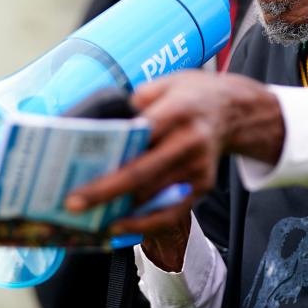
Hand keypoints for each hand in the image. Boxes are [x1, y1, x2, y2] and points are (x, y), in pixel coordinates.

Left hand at [64, 71, 284, 236]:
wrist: (235, 111)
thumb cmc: (192, 95)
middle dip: (104, 192)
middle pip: (142, 174)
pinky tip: (119, 225)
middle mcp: (190, 143)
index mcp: (178, 111)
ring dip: (118, 211)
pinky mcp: (201, 187)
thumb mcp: (166, 83)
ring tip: (87, 217)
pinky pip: (170, 212)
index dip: (113, 152)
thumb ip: (136, 101)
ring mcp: (197, 169)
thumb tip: (101, 122)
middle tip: (72, 203)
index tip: (82, 164)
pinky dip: (143, 224)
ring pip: (153, 198)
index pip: (142, 135)